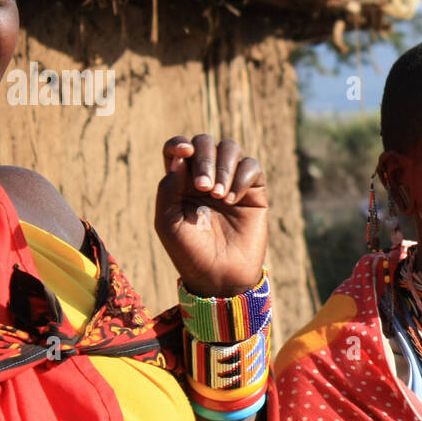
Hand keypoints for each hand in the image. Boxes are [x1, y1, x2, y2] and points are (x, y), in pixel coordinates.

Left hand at [155, 135, 267, 296]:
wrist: (220, 277)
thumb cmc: (189, 252)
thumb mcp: (168, 222)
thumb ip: (168, 187)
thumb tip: (181, 156)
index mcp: (181, 181)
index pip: (180, 148)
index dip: (180, 143)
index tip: (184, 152)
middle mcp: (206, 176)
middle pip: (205, 143)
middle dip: (205, 159)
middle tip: (203, 188)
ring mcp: (231, 182)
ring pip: (230, 149)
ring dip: (224, 167)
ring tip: (219, 196)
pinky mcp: (254, 191)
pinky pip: (252, 167)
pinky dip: (242, 178)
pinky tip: (232, 201)